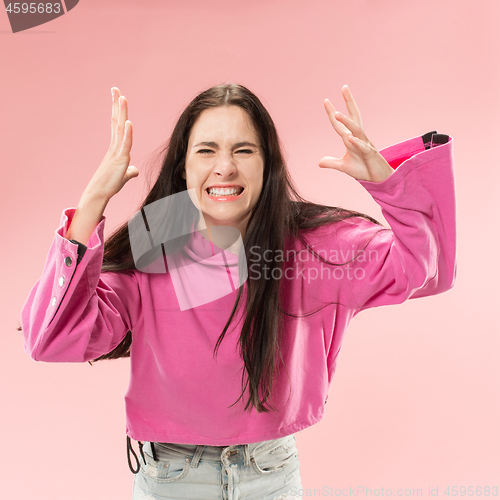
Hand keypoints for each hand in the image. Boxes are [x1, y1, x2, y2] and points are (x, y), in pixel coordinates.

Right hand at [83, 87, 138, 201]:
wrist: (100, 194)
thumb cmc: (110, 185)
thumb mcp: (124, 175)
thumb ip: (130, 170)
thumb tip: (135, 170)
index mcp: (116, 147)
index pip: (117, 124)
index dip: (117, 110)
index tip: (117, 96)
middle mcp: (115, 146)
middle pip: (117, 121)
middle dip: (117, 105)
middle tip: (115, 88)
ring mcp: (117, 152)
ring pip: (120, 129)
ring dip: (122, 113)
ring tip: (122, 98)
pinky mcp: (120, 160)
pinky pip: (125, 144)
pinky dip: (128, 133)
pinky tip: (129, 122)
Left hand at [318, 85, 392, 182]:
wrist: (378, 179)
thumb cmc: (363, 169)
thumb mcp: (343, 166)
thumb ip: (331, 162)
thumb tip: (319, 162)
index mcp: (351, 139)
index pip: (340, 124)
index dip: (332, 113)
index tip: (326, 100)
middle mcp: (359, 138)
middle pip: (354, 117)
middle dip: (349, 102)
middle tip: (344, 87)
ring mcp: (365, 145)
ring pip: (356, 130)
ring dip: (347, 122)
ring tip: (336, 114)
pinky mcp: (370, 155)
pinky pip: (363, 147)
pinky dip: (356, 143)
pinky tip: (349, 138)